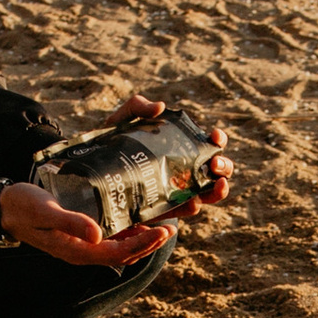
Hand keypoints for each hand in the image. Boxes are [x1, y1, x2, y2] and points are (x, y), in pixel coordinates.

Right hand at [0, 179, 175, 270]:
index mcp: (78, 251)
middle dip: (151, 242)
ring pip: (122, 246)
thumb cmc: (23, 207)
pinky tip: (142, 216)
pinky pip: (113, 236)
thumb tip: (98, 234)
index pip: (119, 253)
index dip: (143, 244)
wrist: (4, 209)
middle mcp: (85, 251)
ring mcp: (84, 244)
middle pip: (126, 253)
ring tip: (165, 223)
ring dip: (144, 238)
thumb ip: (71, 222)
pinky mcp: (83, 233)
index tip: (163, 231)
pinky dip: (130, 230)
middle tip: (173, 227)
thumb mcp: (46, 211)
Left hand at [109, 91, 231, 218]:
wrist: (93, 170)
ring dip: (217, 190)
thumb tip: (160, 106)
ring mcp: (178, 190)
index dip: (218, 140)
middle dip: (223, 166)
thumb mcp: (124, 120)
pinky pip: (185, 210)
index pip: (210, 143)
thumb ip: (139, 106)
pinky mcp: (165, 208)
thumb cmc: (114, 141)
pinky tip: (194, 201)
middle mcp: (186, 169)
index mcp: (184, 146)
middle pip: (218, 170)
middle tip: (214, 163)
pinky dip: (193, 206)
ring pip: (209, 193)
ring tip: (216, 184)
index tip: (215, 136)